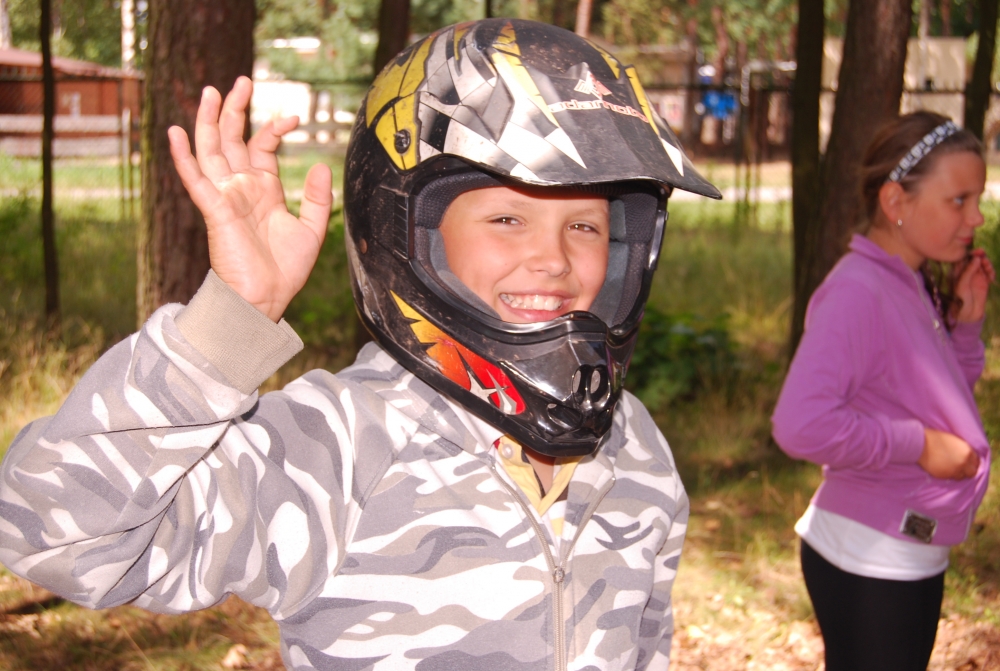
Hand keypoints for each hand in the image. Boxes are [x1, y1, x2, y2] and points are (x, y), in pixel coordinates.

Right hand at [168, 76, 332, 321]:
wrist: (266, 299)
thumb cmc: (285, 271)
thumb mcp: (312, 230)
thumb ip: (318, 198)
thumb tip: (322, 165)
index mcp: (264, 190)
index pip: (262, 148)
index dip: (274, 129)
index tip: (293, 117)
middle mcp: (242, 188)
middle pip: (233, 140)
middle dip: (236, 110)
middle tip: (243, 81)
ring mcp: (226, 197)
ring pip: (212, 151)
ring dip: (209, 121)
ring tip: (211, 91)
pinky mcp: (215, 210)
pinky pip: (195, 179)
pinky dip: (183, 156)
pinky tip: (174, 132)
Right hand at [918, 428, 979, 479]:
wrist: (921, 443)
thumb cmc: (935, 438)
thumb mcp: (954, 442)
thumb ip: (962, 450)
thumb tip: (966, 458)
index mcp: (967, 451)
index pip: (976, 461)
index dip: (971, 462)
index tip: (967, 463)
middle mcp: (964, 462)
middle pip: (972, 472)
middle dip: (967, 471)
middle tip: (960, 468)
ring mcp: (954, 470)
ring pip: (961, 477)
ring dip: (957, 473)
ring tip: (949, 468)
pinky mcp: (944, 475)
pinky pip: (950, 478)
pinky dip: (948, 474)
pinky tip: (942, 468)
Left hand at [953, 249, 994, 323]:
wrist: (968, 314)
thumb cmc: (960, 300)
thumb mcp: (962, 285)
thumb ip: (968, 271)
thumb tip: (976, 258)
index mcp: (957, 272)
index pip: (963, 258)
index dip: (971, 254)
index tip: (978, 252)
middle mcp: (966, 272)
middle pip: (975, 259)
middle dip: (981, 257)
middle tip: (984, 258)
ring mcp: (976, 276)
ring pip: (983, 265)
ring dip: (987, 264)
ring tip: (988, 270)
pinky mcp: (984, 281)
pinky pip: (989, 272)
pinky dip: (992, 272)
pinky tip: (991, 277)